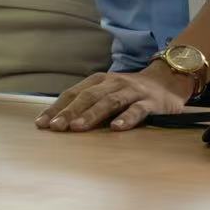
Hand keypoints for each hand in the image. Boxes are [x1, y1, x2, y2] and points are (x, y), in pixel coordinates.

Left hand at [37, 64, 192, 133]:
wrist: (167, 80)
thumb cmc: (129, 92)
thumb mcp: (106, 92)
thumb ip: (87, 103)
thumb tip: (57, 120)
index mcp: (98, 81)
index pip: (72, 94)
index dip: (56, 108)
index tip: (41, 124)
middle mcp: (112, 83)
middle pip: (87, 97)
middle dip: (69, 112)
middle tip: (55, 127)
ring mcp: (132, 92)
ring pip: (109, 102)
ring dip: (91, 115)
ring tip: (77, 128)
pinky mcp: (151, 102)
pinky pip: (137, 110)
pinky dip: (126, 118)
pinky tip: (116, 128)